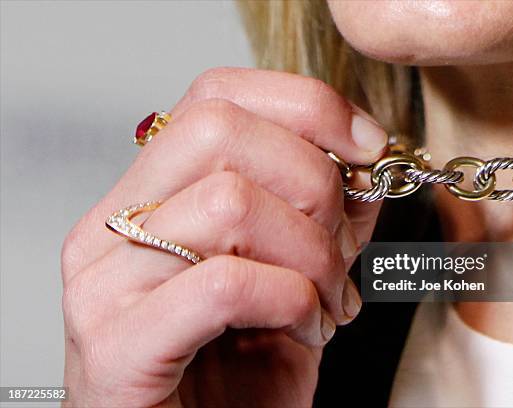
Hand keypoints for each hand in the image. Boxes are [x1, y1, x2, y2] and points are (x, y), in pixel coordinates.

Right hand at [61, 68, 387, 406]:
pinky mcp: (117, 342)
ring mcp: (107, 280)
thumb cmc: (235, 372)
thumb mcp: (293, 274)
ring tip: (327, 302)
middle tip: (339, 248)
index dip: (304, 105)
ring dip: (311, 255)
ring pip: (229, 203)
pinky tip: (303, 331)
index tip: (364, 145)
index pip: (215, 95)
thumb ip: (323, 212)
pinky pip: (226, 283)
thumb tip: (363, 158)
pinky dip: (291, 302)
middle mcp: (115, 224)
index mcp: (151, 196)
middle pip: (220, 130)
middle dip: (313, 182)